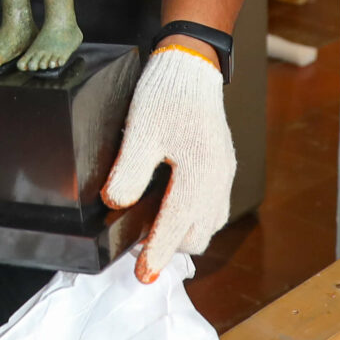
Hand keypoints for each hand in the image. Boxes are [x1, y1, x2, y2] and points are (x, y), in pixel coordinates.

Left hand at [102, 42, 233, 282]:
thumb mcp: (140, 133)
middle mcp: (217, 180)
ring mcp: (223, 173)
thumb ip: (129, 173)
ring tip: (155, 227)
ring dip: (185, 231)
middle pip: (197, 234)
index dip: (155, 254)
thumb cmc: (167, 95)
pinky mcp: (222, 165)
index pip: (175, 228)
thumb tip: (116, 205)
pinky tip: (172, 205)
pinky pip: (214, 205)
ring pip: (208, 222)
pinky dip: (195, 215)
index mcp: (198, 175)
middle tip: (139, 242)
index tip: (140, 275)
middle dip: (171, 244)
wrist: (191, 64)